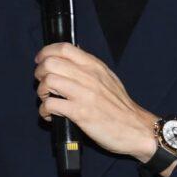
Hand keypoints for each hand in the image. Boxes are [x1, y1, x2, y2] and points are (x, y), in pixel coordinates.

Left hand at [34, 43, 159, 160]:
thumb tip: (71, 57)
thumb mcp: (108, 78)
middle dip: (40, 73)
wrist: (136, 128)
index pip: (64, 48)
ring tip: (48, 99)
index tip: (41, 60)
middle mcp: (89, 77)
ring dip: (41, 92)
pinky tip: (50, 115)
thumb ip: (90, 68)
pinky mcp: (80, 113)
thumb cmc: (120, 107)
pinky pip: (50, 105)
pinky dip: (44, 111)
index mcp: (95, 66)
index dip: (46, 52)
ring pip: (48, 81)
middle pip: (51, 63)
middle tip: (43, 84)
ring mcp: (84, 94)